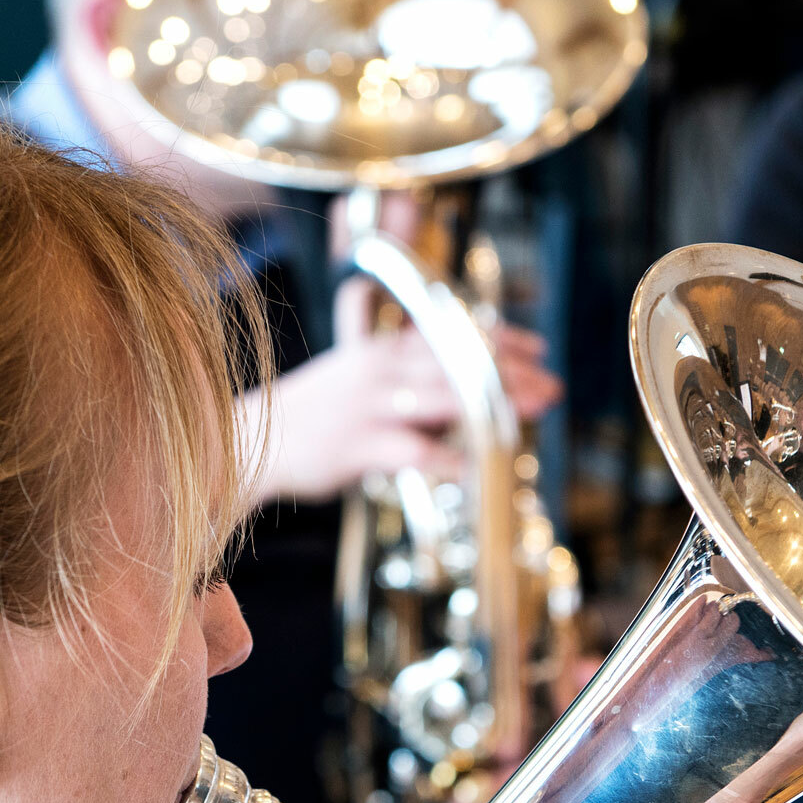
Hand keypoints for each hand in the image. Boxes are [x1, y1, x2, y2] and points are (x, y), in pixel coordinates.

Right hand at [239, 279, 562, 504]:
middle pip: (457, 362)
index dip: (500, 338)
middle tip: (551, 386)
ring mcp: (370, 406)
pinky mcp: (358, 446)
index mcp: (381, 350)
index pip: (451, 334)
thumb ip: (395, 367)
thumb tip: (440, 369)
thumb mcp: (351, 374)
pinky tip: (477, 469)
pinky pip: (413, 450)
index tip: (539, 347)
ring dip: (493, 407)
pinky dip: (449, 459)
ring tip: (529, 416)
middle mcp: (380, 370)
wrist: (250, 440)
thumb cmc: (307, 415)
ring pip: (443, 397)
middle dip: (511, 374)